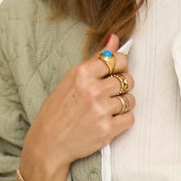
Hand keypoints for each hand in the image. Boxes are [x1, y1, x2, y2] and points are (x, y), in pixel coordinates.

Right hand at [21, 32, 134, 180]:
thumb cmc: (57, 111)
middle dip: (122, 86)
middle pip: (127, 80)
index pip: (117, 59)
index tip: (116, 73)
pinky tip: (110, 121)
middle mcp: (92, 89)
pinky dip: (123, 120)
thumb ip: (95, 60)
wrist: (49, 143)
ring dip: (123, 104)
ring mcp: (101, 110)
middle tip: (110, 94)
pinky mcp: (107, 129)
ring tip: (108, 109)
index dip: (121, 66)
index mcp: (82, 73)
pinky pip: (130, 118)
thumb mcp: (71, 80)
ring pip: (130, 99)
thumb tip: (114, 38)